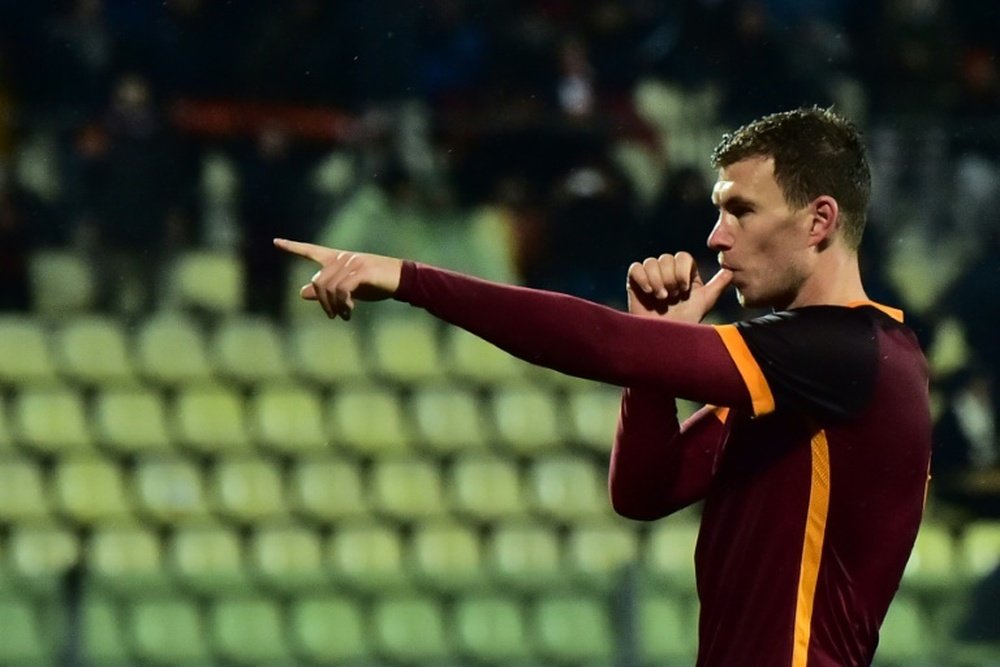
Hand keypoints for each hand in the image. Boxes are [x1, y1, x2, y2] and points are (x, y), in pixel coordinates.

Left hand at [273, 238, 402, 319]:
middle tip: (334, 316)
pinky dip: (343, 304)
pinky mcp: (361, 271)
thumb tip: (302, 292)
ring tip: (344, 316)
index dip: (292, 247)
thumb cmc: (375, 284)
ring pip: (329, 288)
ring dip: (334, 307)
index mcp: (337, 258)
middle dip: (323, 303)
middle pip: (318, 281)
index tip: (275, 242)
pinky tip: (349, 312)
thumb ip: (325, 290)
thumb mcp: (348, 288)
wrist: (401, 279)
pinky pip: (342, 290)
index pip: (311, 251)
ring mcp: (352, 263)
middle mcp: (342, 257)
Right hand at [626, 252, 731, 322]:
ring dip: (658, 280)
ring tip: (661, 298)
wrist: (664, 339)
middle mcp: (667, 272)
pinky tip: (649, 293)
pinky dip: (643, 278)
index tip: (685, 289)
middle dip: (670, 278)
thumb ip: (718, 285)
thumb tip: (732, 270)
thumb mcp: (704, 302)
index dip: (683, 270)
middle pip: (667, 258)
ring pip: (651, 262)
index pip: (683, 256)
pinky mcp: (634, 282)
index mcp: (684, 273)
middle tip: (672, 297)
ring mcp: (650, 276)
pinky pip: (636, 268)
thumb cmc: (685, 322)